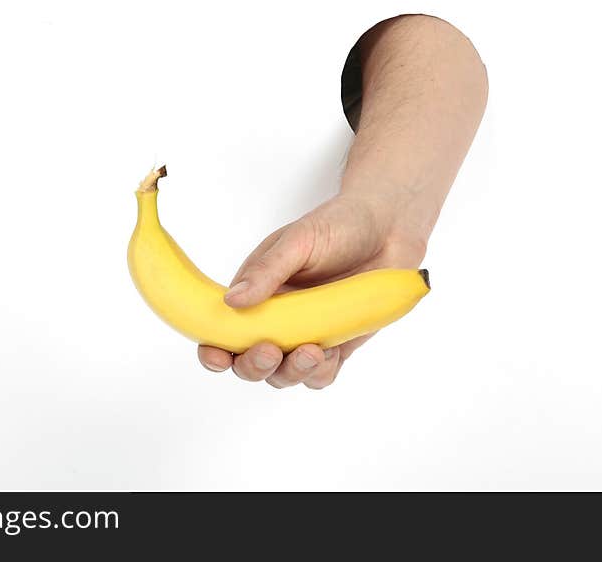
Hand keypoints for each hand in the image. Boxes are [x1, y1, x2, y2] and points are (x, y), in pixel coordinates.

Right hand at [197, 192, 425, 388]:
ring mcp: (305, 335)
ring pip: (284, 375)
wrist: (389, 228)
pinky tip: (332, 351)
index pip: (222, 330)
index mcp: (255, 293)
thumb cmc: (338, 225)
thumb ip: (266, 271)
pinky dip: (321, 373)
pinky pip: (320, 375)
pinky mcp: (335, 346)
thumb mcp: (298, 240)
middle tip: (271, 350)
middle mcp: (275, 319)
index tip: (217, 356)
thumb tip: (231, 301)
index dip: (213, 350)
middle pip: (248, 362)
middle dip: (254, 365)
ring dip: (291, 372)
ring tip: (313, 350)